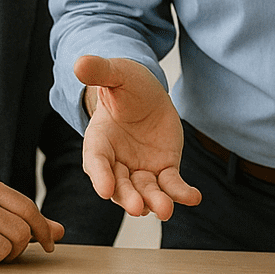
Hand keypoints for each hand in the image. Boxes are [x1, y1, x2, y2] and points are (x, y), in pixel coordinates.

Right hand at [73, 54, 200, 218]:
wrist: (146, 95)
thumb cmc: (125, 86)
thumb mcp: (116, 74)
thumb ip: (100, 72)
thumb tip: (80, 63)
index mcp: (99, 142)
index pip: (96, 162)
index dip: (100, 175)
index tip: (104, 189)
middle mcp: (117, 162)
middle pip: (120, 185)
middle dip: (128, 197)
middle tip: (136, 208)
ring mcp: (140, 169)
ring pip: (146, 190)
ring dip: (155, 201)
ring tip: (165, 210)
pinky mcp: (164, 170)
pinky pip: (172, 184)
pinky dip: (182, 193)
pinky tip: (194, 197)